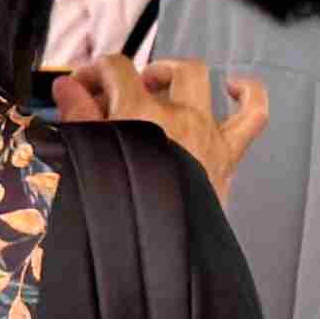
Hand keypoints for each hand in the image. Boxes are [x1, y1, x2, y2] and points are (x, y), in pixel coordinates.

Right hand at [54, 54, 270, 196]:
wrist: (163, 249)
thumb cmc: (128, 208)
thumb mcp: (91, 155)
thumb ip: (79, 116)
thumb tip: (66, 88)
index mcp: (140, 114)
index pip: (116, 69)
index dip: (96, 71)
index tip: (82, 87)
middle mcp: (177, 116)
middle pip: (159, 71)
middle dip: (137, 74)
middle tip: (121, 94)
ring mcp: (205, 131)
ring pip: (199, 79)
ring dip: (177, 75)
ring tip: (160, 84)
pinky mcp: (227, 154)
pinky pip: (253, 117)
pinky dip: (249, 97)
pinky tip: (236, 89)